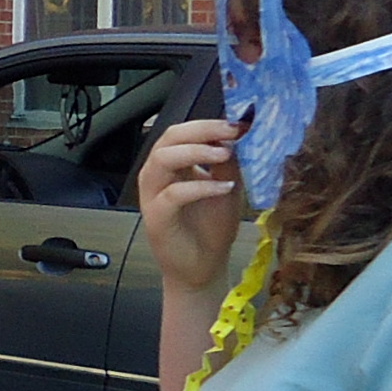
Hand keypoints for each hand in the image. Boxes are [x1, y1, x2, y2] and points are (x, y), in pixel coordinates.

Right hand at [136, 115, 246, 295]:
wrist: (204, 267)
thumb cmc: (212, 228)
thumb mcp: (228, 186)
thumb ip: (227, 163)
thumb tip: (234, 136)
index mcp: (173, 164)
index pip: (183, 132)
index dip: (209, 123)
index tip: (237, 123)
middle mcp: (158, 175)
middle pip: (169, 138)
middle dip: (201, 131)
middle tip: (230, 132)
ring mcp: (153, 195)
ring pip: (163, 159)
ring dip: (196, 152)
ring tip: (224, 154)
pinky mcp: (157, 218)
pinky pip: (173, 194)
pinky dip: (200, 187)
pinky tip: (223, 188)